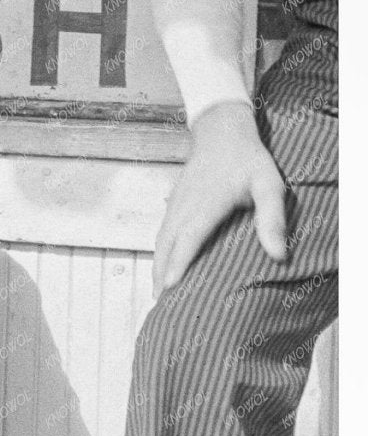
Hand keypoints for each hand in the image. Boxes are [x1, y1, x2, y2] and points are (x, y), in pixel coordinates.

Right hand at [154, 102, 288, 297]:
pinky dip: (159, 252)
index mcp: (207, 204)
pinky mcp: (174, 203)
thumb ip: (273, 219)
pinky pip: (162, 232)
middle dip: (161, 273)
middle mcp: (185, 206)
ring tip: (158, 292)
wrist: (222, 132)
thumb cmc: (249, 160)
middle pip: (167, 244)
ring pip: (161, 239)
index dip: (178, 262)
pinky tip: (162, 264)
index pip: (189, 237)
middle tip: (160, 304)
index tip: (169, 286)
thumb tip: (279, 256)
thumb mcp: (270, 186)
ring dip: (157, 265)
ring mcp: (176, 204)